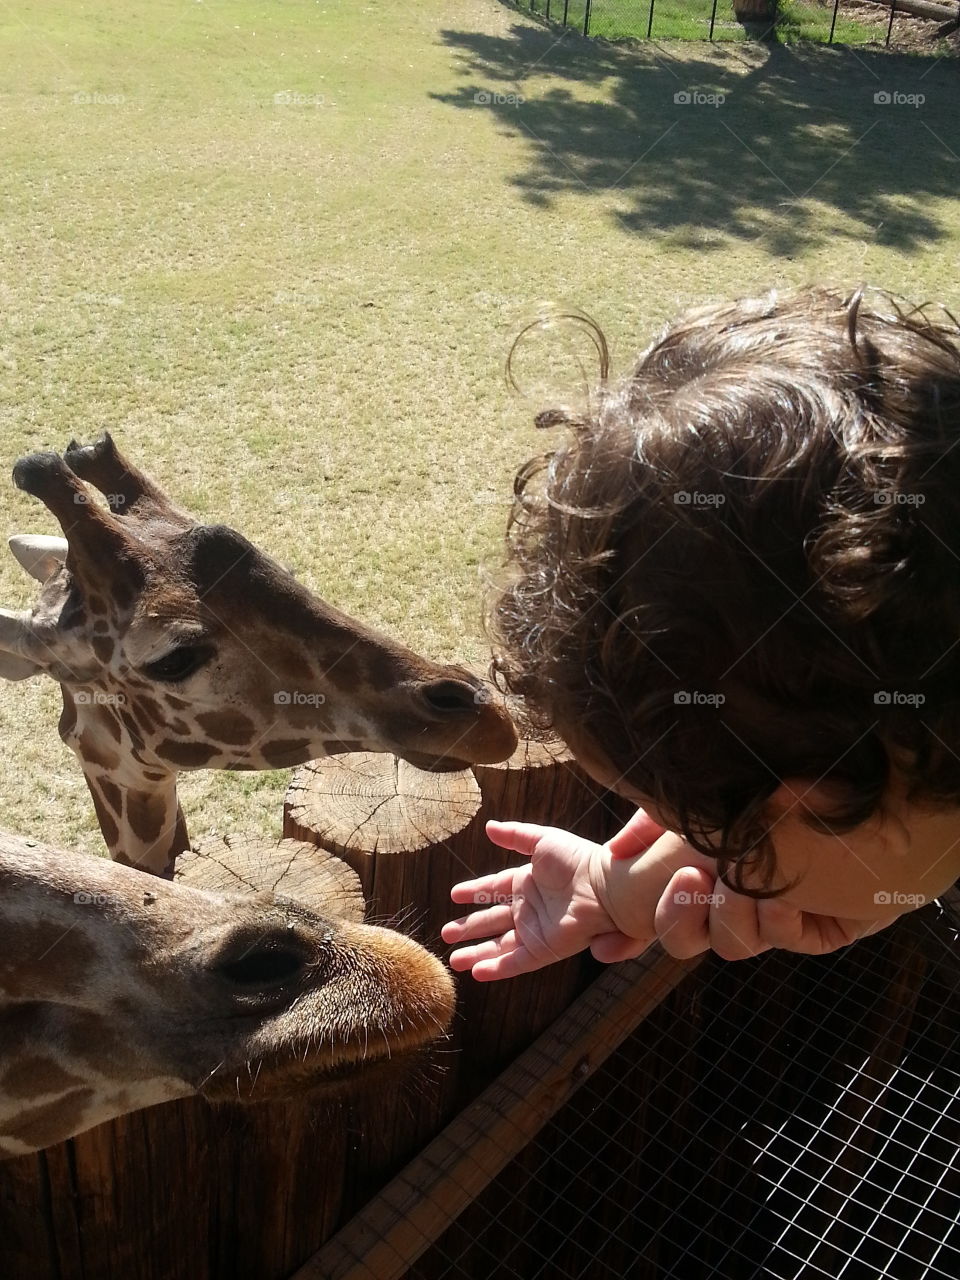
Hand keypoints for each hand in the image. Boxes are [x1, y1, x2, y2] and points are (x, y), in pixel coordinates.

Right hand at [442, 820, 644, 981]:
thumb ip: (516, 835)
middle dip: (469, 928)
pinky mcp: (545, 949)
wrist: (605, 886)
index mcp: (528, 881)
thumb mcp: (543, 840)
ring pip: (499, 945)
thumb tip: (488, 826)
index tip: (454, 895)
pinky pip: (516, 961)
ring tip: (452, 959)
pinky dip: (497, 967)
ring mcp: (536, 930)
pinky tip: (476, 971)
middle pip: (492, 921)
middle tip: (446, 933)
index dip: (474, 891)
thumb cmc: (578, 859)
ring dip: (476, 952)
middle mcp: (529, 908)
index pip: (494, 888)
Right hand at [602, 807, 905, 959]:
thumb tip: (612, 853)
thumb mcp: (699, 800)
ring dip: (731, 913)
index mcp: (702, 879)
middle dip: (676, 919)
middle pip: (682, 941)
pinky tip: (785, 893)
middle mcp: (733, 904)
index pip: (658, 917)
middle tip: (690, 882)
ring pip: (730, 945)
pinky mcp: (813, 929)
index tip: (605, 947)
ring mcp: (771, 918)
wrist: (856, 789)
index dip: (629, 937)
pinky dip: (777, 918)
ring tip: (743, 879)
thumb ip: (652, 821)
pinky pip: (781, 938)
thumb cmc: (768, 786)